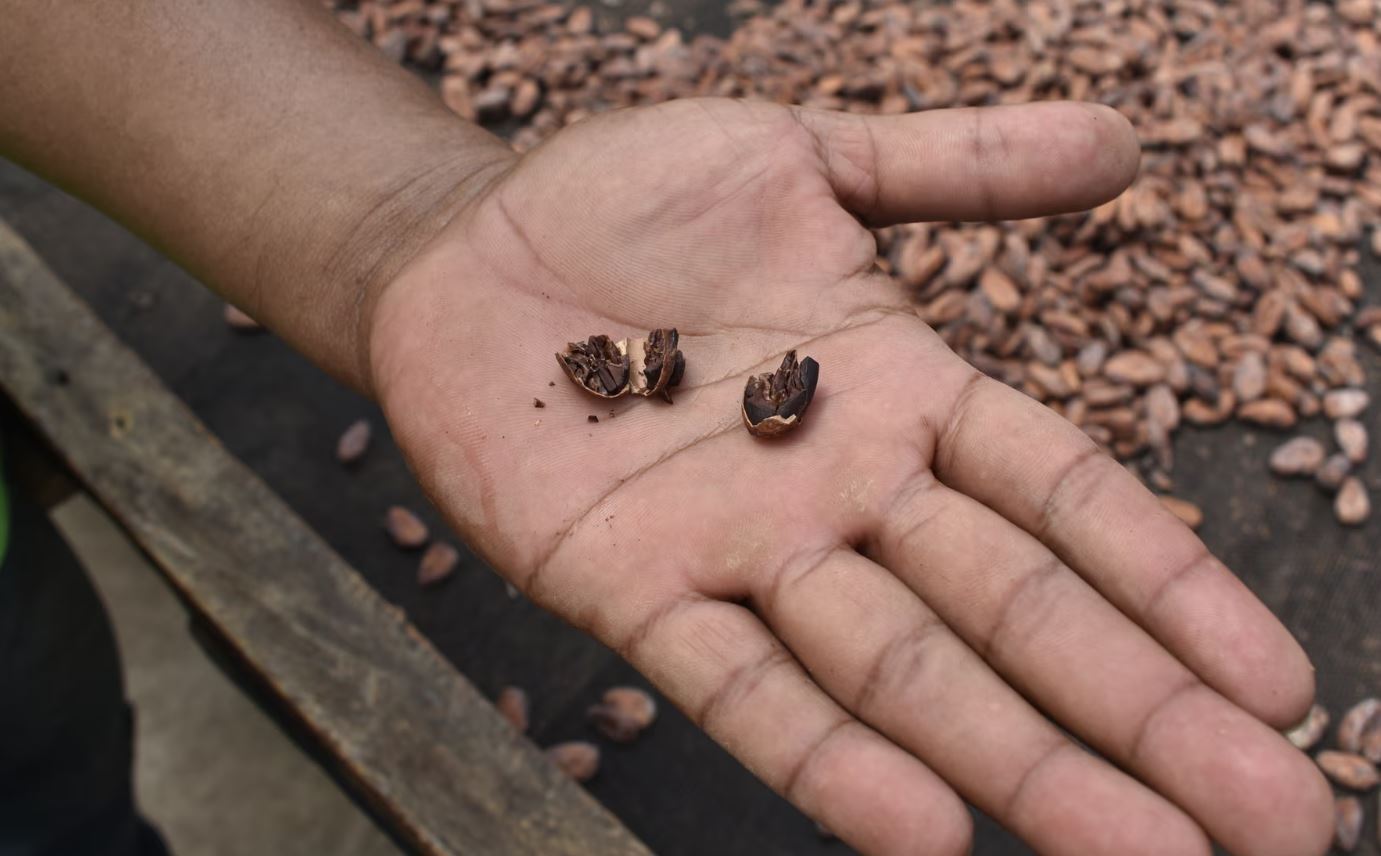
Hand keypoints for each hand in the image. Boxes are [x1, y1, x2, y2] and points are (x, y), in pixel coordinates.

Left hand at [368, 99, 1330, 855]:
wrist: (469, 248)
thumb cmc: (633, 204)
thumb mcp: (805, 158)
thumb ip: (957, 166)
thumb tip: (1124, 142)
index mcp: (903, 394)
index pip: (1064, 502)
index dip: (1169, 585)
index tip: (1276, 682)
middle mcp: (842, 492)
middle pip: (1013, 611)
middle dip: (1141, 713)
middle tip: (1274, 820)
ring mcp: (740, 550)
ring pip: (899, 670)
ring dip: (1015, 761)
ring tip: (1136, 854)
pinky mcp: (628, 587)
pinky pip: (737, 685)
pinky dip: (825, 759)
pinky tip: (924, 832)